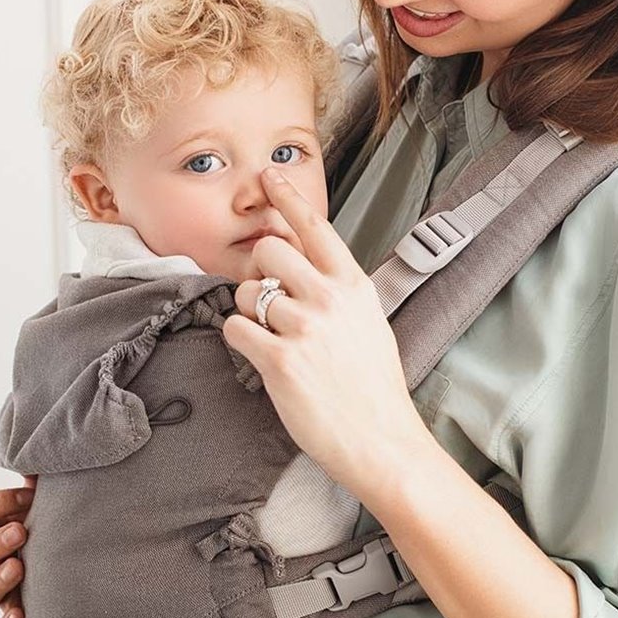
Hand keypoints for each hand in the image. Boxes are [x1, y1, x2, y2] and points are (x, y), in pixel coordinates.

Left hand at [222, 169, 429, 496]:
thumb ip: (337, 290)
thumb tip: (301, 261)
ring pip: (245, 291)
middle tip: (265, 296)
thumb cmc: (373, 387)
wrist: (382, 441)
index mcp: (354, 286)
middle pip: (267, 249)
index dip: (287, 197)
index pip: (315, 227)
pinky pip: (235, 328)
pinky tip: (261, 356)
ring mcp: (304, 329)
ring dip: (247, 310)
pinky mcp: (279, 361)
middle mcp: (330, 299)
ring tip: (271, 336)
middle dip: (256, 269)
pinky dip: (239, 339)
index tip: (267, 176)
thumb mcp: (367, 323)